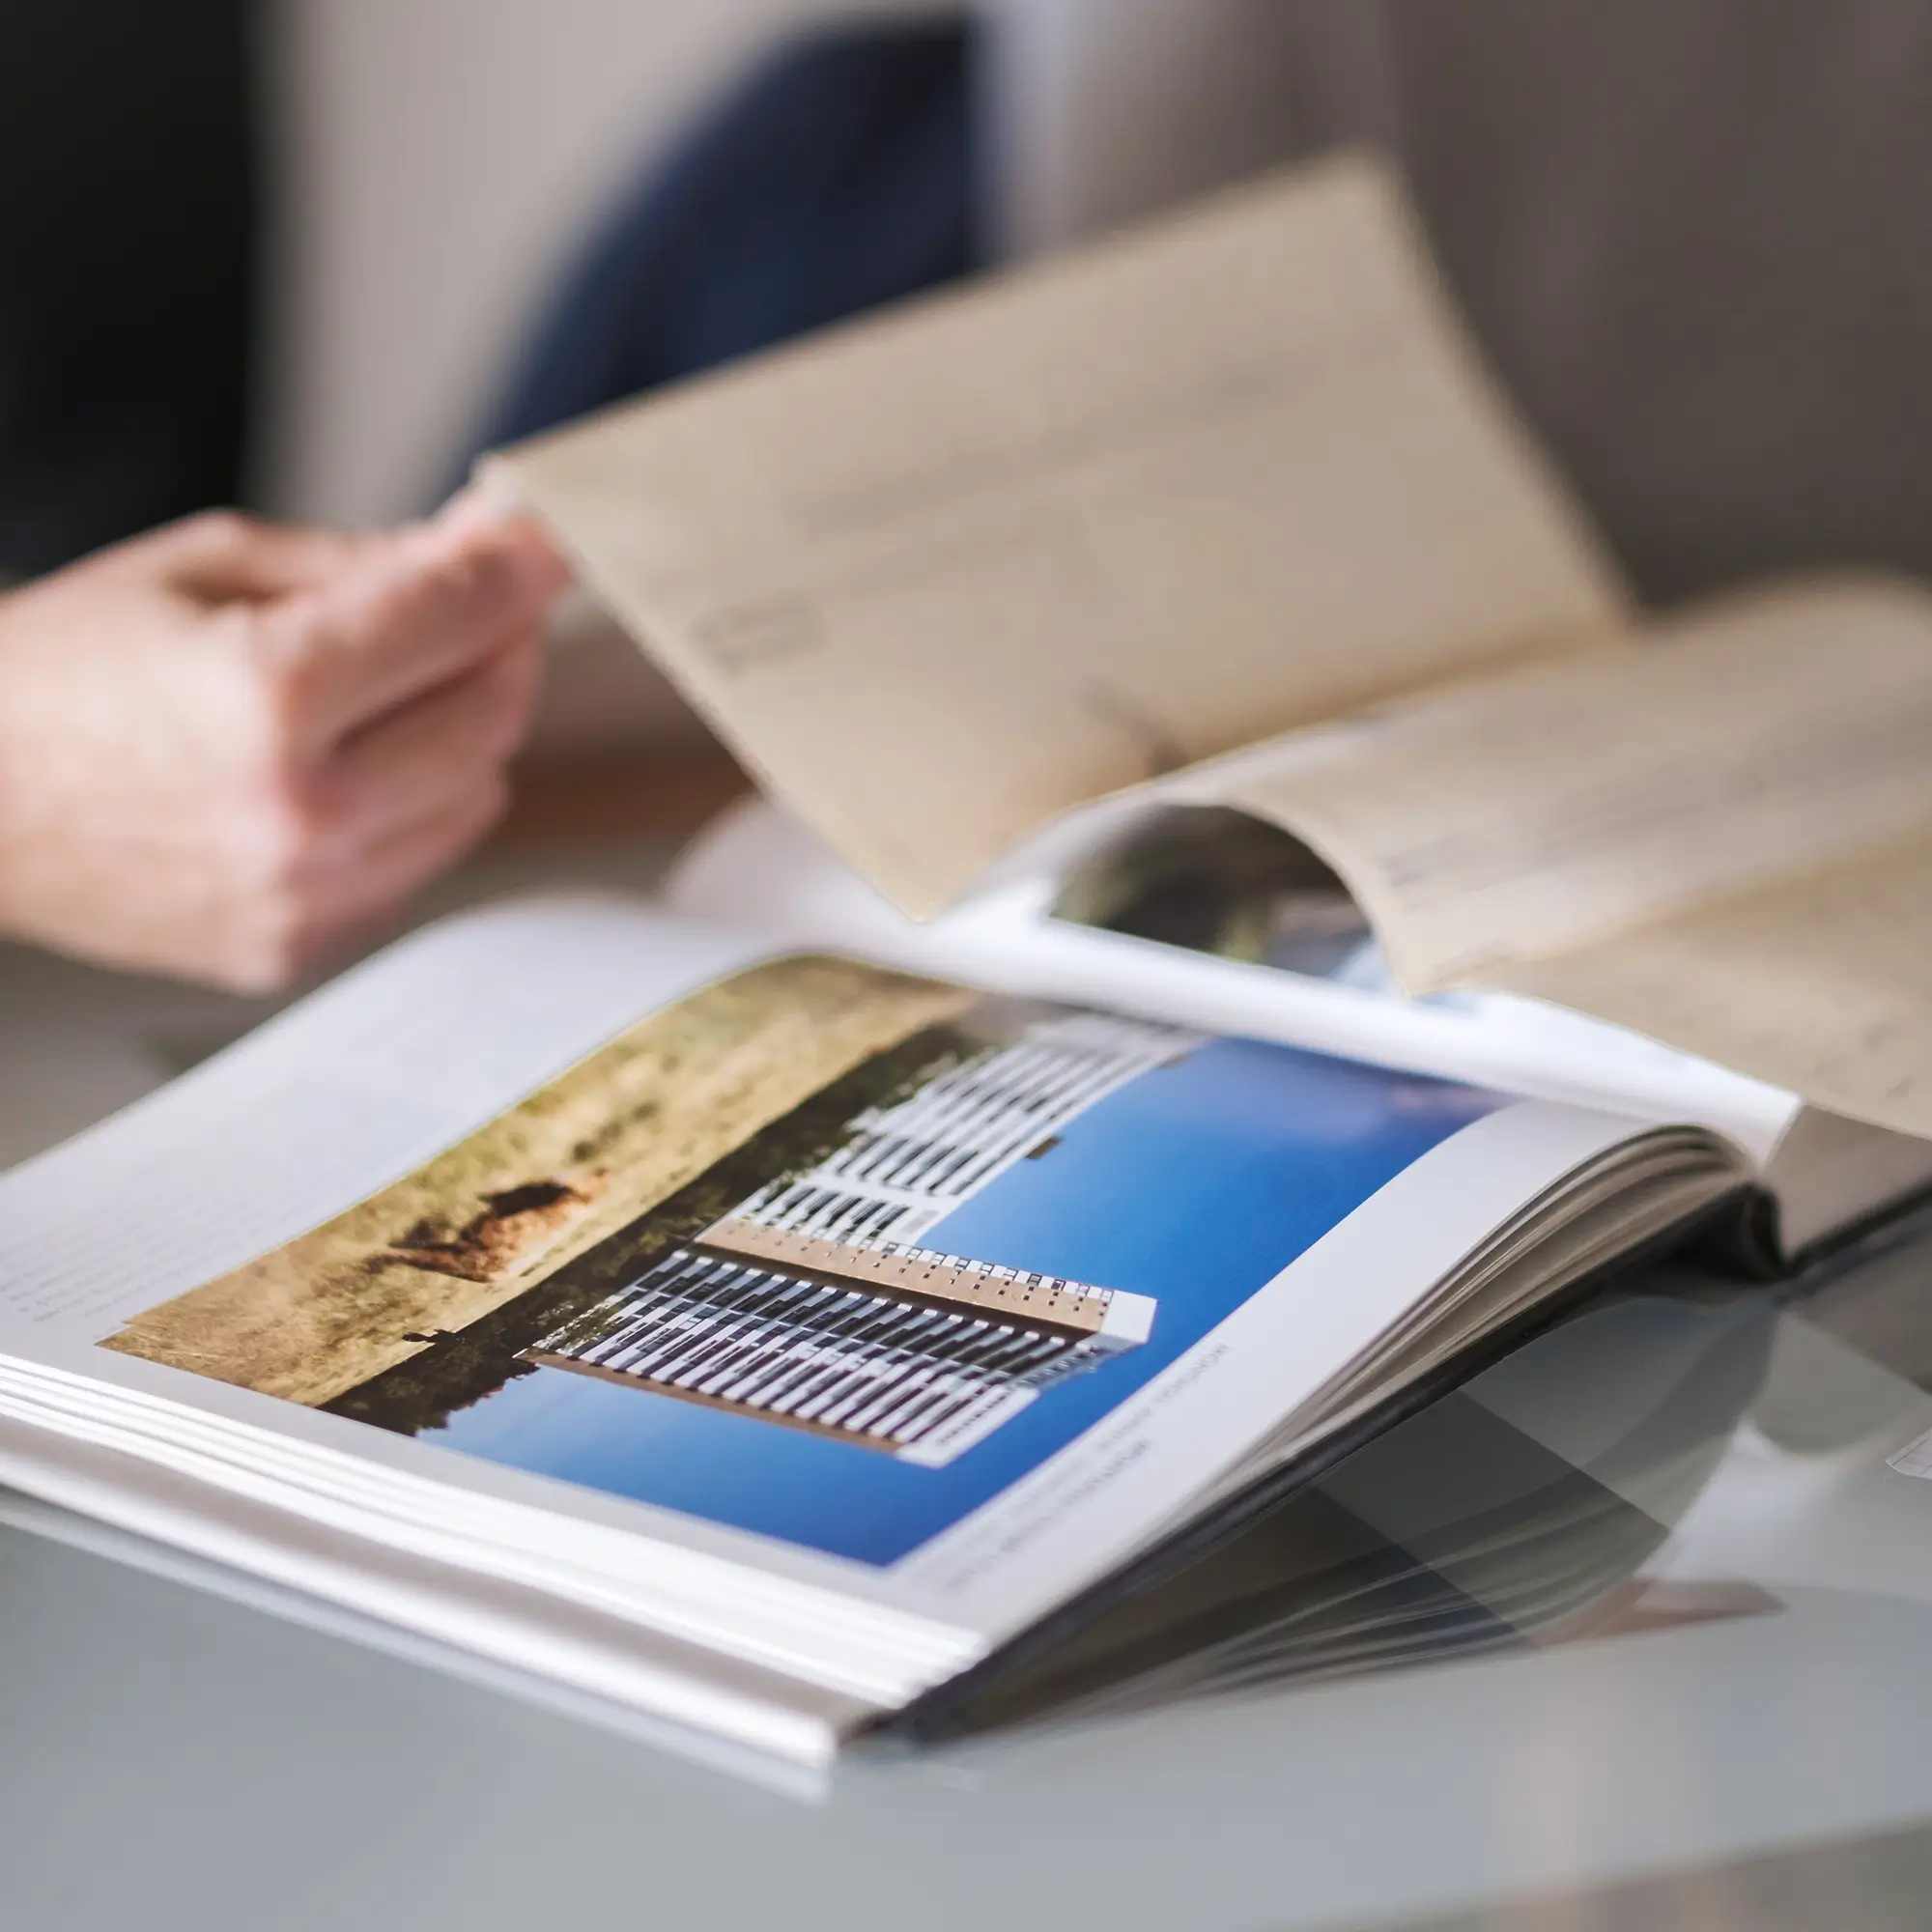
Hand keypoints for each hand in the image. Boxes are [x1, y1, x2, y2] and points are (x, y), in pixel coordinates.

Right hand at [0, 500, 568, 989]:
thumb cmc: (61, 670)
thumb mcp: (207, 568)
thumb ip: (368, 564)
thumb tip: (489, 546)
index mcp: (267, 697)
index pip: (461, 617)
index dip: (521, 563)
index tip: (550, 535)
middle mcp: (297, 815)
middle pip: (494, 712)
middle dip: (501, 642)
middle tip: (475, 598)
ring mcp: (302, 897)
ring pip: (480, 793)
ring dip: (464, 726)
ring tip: (383, 686)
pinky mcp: (297, 949)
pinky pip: (423, 858)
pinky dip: (417, 802)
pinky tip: (345, 766)